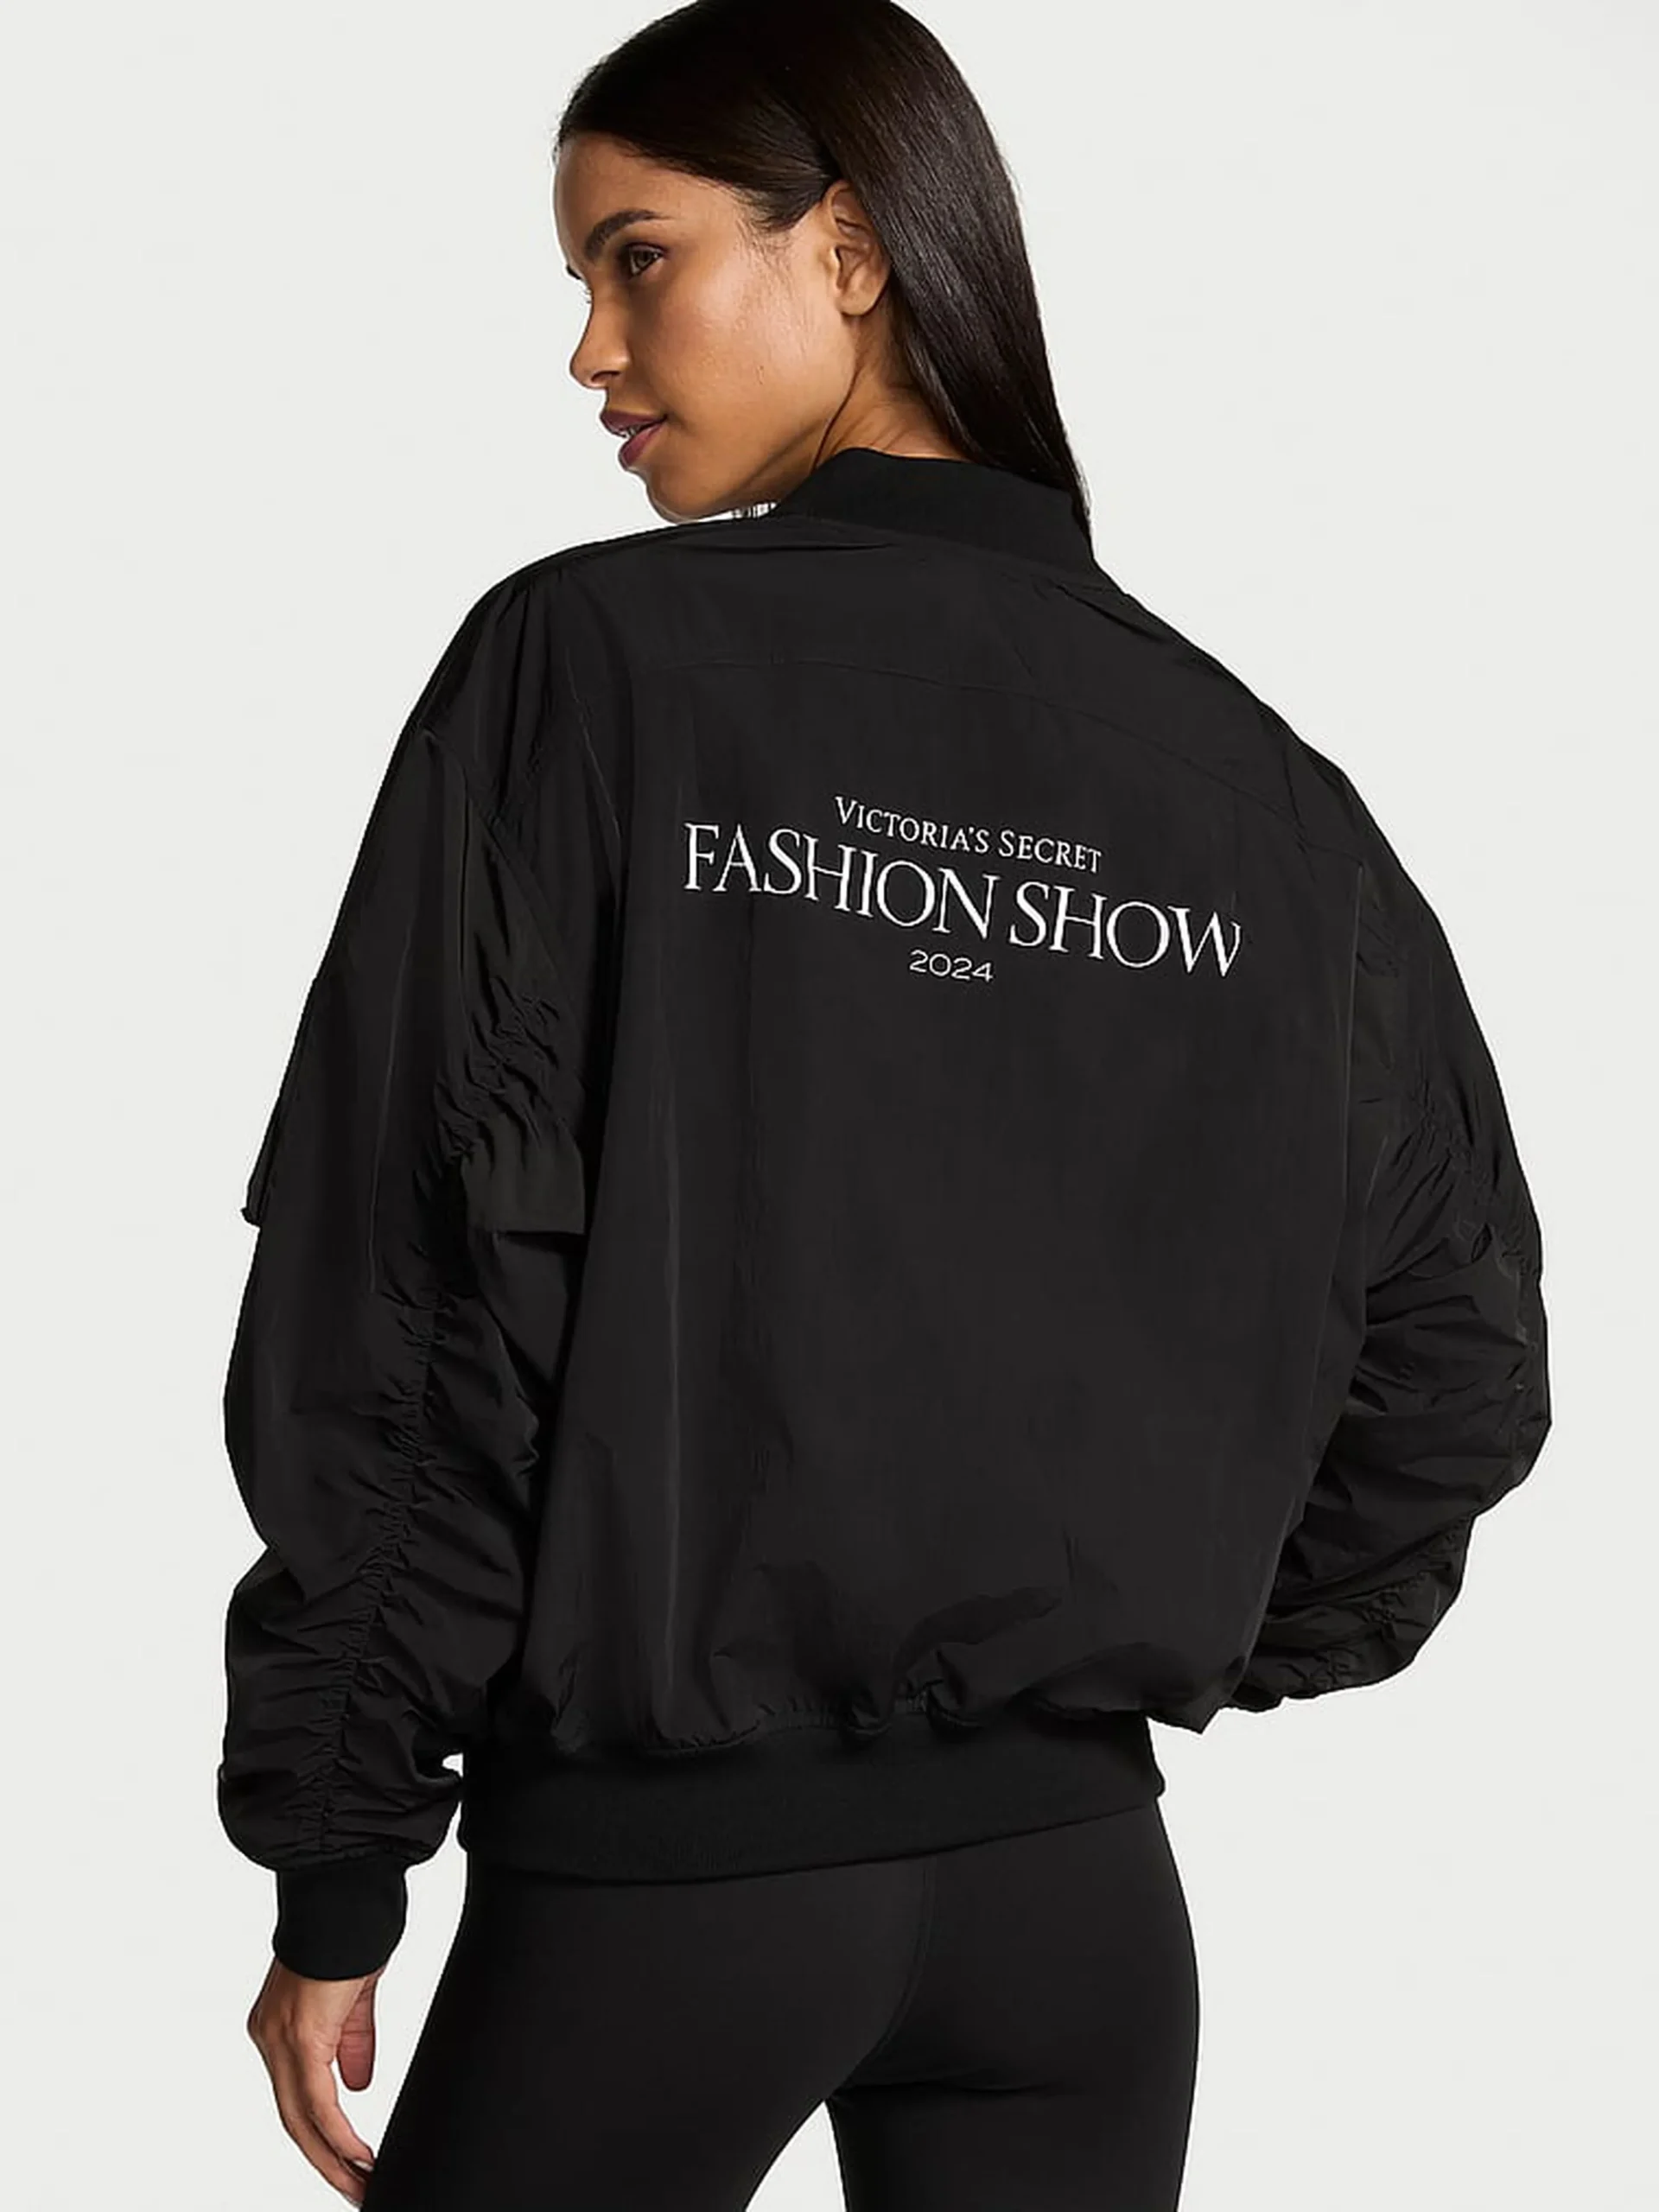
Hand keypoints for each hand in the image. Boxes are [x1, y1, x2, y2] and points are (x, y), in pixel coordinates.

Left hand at [246, 1955, 382, 2203]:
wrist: (346, 1894)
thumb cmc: (351, 1931)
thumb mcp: (354, 2000)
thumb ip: (352, 2044)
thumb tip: (358, 2085)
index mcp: (279, 2028)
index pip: (295, 2098)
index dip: (321, 2135)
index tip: (348, 2162)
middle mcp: (270, 2037)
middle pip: (293, 2118)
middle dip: (325, 2161)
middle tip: (356, 2189)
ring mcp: (280, 2038)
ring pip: (300, 2118)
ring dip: (333, 2158)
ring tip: (361, 2183)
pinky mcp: (300, 2036)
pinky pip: (316, 2102)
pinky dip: (338, 2134)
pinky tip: (359, 2155)